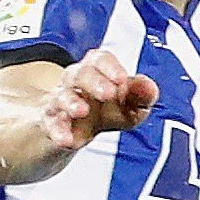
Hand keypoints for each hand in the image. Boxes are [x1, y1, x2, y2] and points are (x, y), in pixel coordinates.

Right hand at [42, 51, 157, 148]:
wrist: (75, 132)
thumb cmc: (107, 111)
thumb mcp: (131, 105)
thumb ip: (143, 96)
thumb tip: (148, 88)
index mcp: (97, 71)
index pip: (99, 59)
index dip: (110, 67)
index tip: (122, 79)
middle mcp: (75, 82)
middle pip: (79, 73)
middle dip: (94, 81)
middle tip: (108, 94)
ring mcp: (60, 101)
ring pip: (61, 96)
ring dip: (71, 102)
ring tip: (82, 111)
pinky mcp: (51, 123)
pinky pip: (50, 124)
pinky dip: (58, 131)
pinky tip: (66, 140)